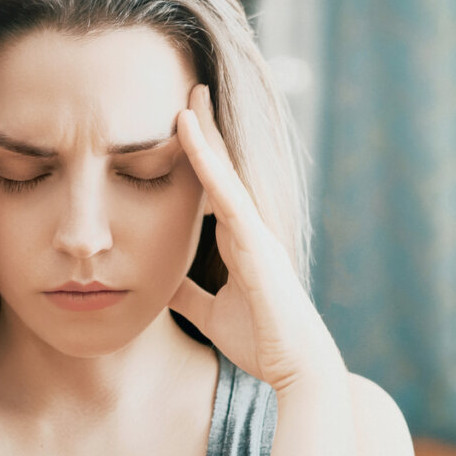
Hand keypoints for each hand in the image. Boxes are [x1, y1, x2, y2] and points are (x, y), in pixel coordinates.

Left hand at [169, 84, 345, 393]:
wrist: (295, 368)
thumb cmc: (261, 340)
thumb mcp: (210, 313)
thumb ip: (188, 295)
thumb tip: (160, 284)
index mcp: (239, 240)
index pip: (213, 187)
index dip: (198, 155)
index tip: (180, 123)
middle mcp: (249, 226)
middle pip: (222, 167)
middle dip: (207, 128)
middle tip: (189, 87)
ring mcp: (255, 230)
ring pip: (226, 169)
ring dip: (207, 131)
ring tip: (190, 92)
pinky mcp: (255, 241)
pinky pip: (224, 191)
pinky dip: (205, 159)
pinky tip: (187, 131)